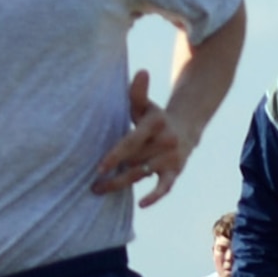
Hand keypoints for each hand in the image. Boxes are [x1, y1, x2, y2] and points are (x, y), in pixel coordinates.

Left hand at [92, 70, 195, 205]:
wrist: (185, 128)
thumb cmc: (154, 117)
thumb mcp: (145, 104)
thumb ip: (138, 92)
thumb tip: (141, 72)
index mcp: (155, 124)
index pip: (133, 141)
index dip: (115, 155)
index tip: (99, 167)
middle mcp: (165, 141)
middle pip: (134, 161)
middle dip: (113, 173)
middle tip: (92, 184)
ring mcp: (171, 158)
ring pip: (142, 174)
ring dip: (121, 184)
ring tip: (100, 190)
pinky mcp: (175, 171)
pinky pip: (165, 187)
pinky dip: (155, 196)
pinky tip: (141, 204)